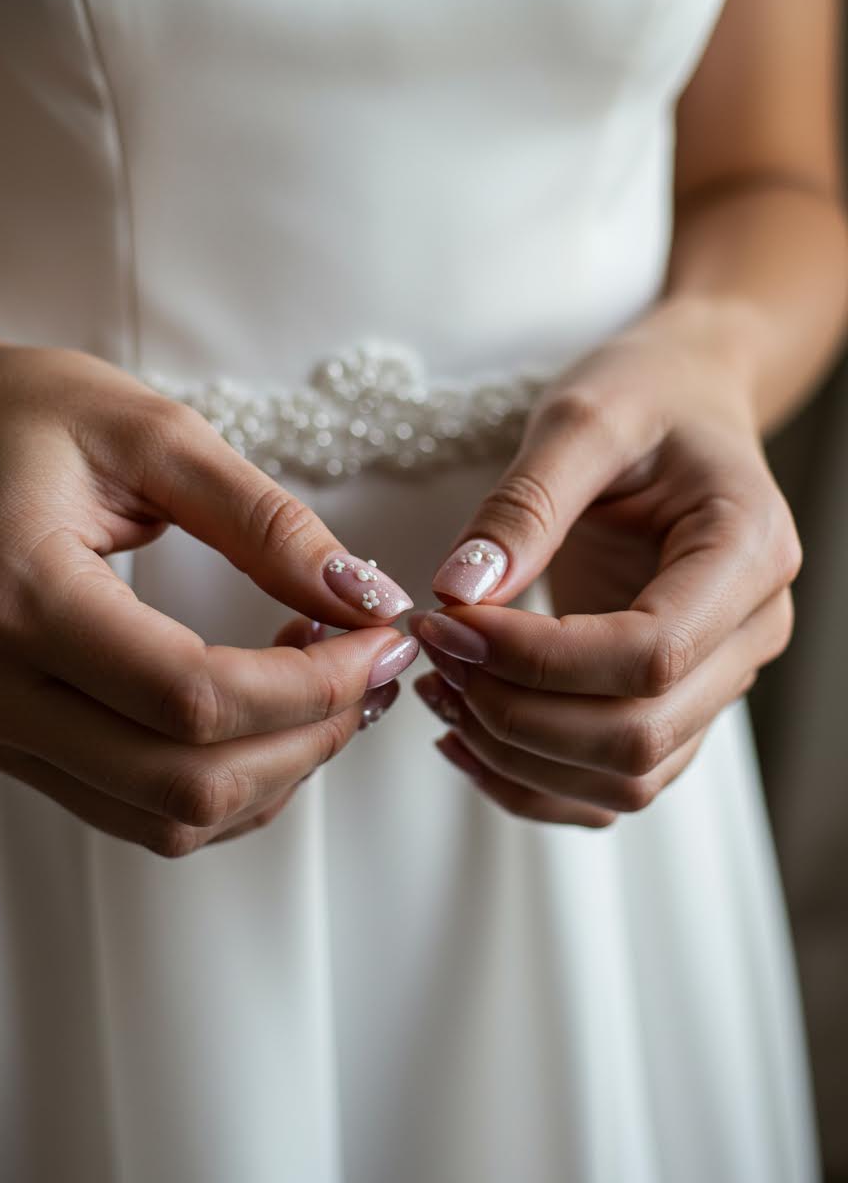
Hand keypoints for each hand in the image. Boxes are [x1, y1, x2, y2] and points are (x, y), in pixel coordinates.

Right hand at [0, 333, 416, 854]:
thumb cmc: (10, 413)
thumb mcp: (143, 434)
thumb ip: (262, 520)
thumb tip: (364, 597)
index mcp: (18, 595)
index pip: (196, 697)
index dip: (316, 686)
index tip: (382, 641)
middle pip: (186, 783)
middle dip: (310, 738)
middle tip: (371, 673)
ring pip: (162, 817)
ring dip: (272, 772)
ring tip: (325, 689)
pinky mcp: (4, 740)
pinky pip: (132, 807)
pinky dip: (221, 783)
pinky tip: (263, 717)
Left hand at [416, 309, 800, 825]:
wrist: (685, 405)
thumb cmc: (647, 397)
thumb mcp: (583, 417)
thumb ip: (523, 506)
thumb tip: (460, 594)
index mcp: (747, 553)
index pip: (649, 655)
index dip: (536, 660)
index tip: (446, 622)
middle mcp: (749, 632)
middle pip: (637, 736)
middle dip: (514, 712)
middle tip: (433, 654)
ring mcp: (717, 679)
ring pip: (625, 778)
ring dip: (516, 755)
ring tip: (441, 689)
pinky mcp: (675, 703)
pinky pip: (610, 785)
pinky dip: (531, 779)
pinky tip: (466, 735)